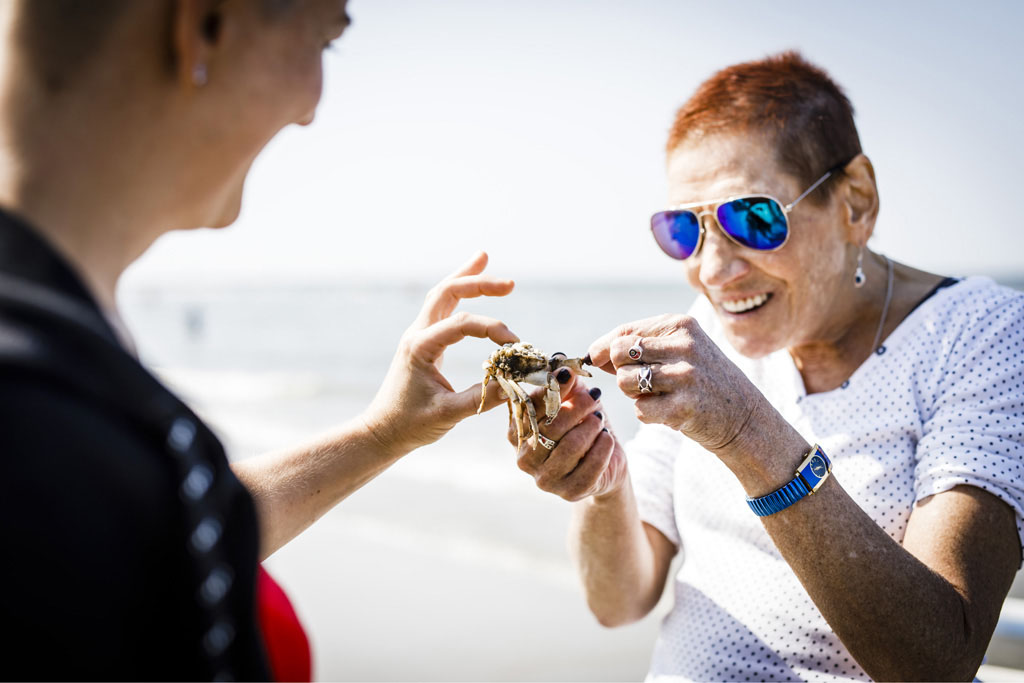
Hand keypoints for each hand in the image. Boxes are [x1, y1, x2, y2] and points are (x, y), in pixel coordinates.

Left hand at [361, 252, 517, 458]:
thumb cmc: (410, 425)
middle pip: (446, 293)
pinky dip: (458, 293)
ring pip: (441, 295)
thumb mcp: (447, 415)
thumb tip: (515, 384)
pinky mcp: (424, 342)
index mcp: (420, 347)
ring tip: (484, 257)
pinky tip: (471, 286)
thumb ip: (481, 399)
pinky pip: (442, 309)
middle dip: (477, 283)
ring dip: (464, 278)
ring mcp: (419, 336)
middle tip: (510, 284)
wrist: (381, 432)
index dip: (492, 328)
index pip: (461, 323)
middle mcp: (417, 334)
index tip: (515, 345)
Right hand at [511, 373, 626, 501]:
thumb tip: (561, 362)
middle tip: (595, 396)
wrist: (604, 461)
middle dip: (577, 407)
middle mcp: (524, 458)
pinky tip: (607, 438)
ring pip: (571, 447)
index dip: (549, 388)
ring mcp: (545, 479)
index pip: (529, 407)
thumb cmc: (581, 425)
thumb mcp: (572, 400)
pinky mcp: (569, 492)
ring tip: (599, 420)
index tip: (568, 373)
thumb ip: (564, 384)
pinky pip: (590, 467)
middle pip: (551, 427)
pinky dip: (602, 448)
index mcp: (517, 431)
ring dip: (591, 427)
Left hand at [587, 314, 766, 458]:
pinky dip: (648, 415)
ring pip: (625, 382)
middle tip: (644, 382)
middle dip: (622, 371)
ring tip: (658, 395)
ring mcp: (685, 376)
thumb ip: (637, 346)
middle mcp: (684, 345)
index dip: (604, 350)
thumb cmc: (700, 380)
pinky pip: (640, 410)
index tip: (601, 361)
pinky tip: (669, 411)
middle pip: (619, 355)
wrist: (743, 416)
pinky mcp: (685, 407)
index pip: (623, 332)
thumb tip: (593, 353)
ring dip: (634, 394)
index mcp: (680, 325)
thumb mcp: (677, 350)